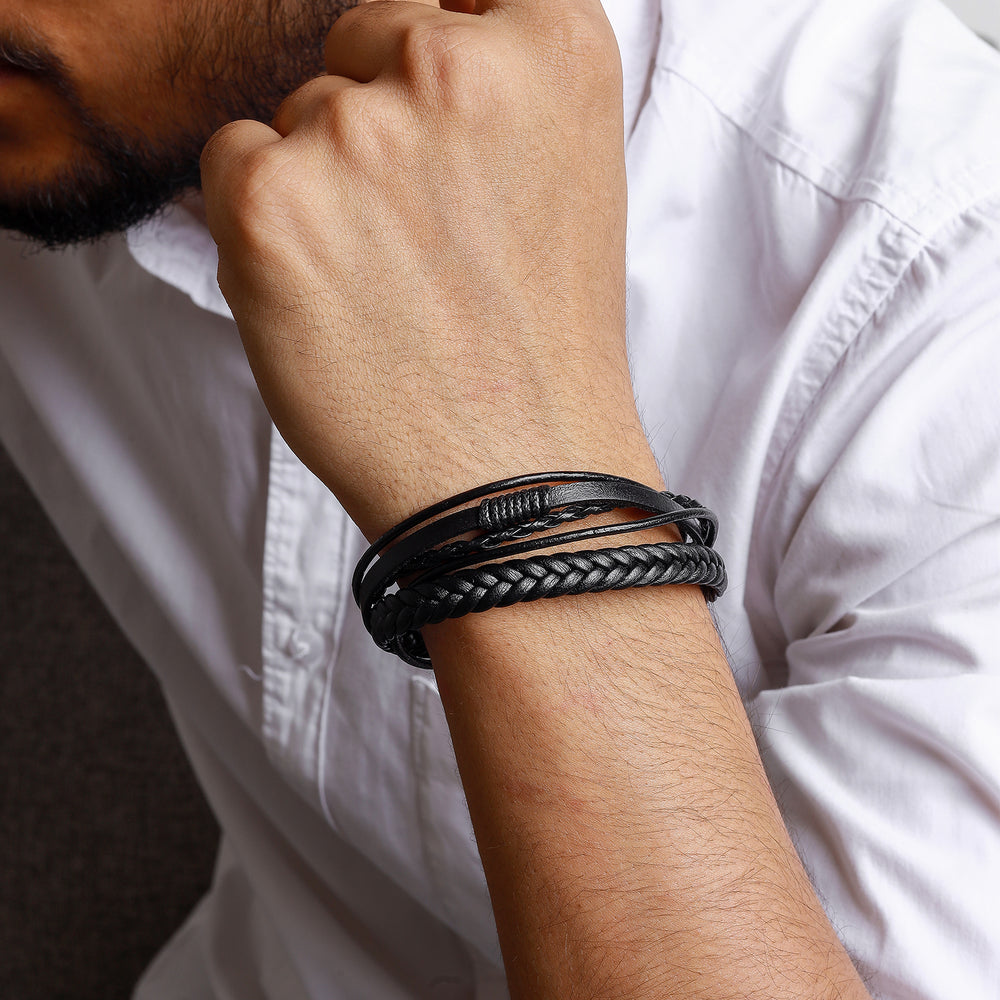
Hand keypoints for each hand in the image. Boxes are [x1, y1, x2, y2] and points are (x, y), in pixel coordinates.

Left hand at [201, 0, 657, 539]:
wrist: (517, 476)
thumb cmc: (542, 346)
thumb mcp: (568, 180)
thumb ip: (504, 90)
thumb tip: (412, 44)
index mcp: (554, 49)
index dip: (441, 55)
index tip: (446, 123)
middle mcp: (456, 66)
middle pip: (365, 34)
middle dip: (379, 118)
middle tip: (422, 233)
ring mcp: (359, 130)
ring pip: (299, 109)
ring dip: (325, 180)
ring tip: (386, 281)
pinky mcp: (273, 199)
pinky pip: (234, 160)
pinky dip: (265, 222)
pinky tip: (330, 293)